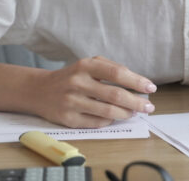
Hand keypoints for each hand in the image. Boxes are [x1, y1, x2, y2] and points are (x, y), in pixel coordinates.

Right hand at [31, 56, 156, 127]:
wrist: (39, 90)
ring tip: (134, 112)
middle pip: (115, 95)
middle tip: (148, 106)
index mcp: (85, 66)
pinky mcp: (67, 119)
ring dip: (126, 113)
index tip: (150, 88)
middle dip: (136, 102)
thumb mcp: (88, 65)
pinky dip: (110, 120)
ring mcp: (71, 102)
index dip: (137, 81)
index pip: (117, 73)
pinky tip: (115, 117)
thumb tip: (138, 83)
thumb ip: (111, 69)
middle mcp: (77, 83)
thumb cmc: (72, 77)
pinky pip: (96, 122)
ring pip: (108, 111)